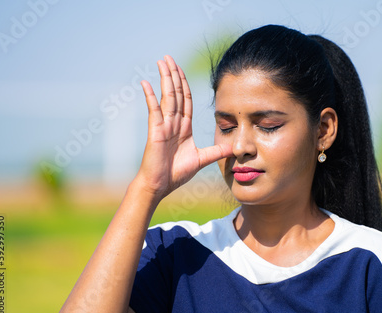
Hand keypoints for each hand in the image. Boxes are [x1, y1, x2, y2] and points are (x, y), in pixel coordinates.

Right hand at [133, 55, 231, 197]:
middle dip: (173, 74)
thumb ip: (217, 151)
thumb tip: (235, 148)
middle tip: (169, 57)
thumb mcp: (202, 159)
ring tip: (162, 61)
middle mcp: (173, 123)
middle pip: (175, 93)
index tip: (181, 69)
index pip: (186, 100)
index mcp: (184, 127)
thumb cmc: (176, 173)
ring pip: (167, 96)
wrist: (160, 186)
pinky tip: (146, 83)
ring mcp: (163, 125)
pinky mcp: (156, 131)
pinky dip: (150, 96)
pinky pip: (154, 110)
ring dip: (165, 78)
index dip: (184, 84)